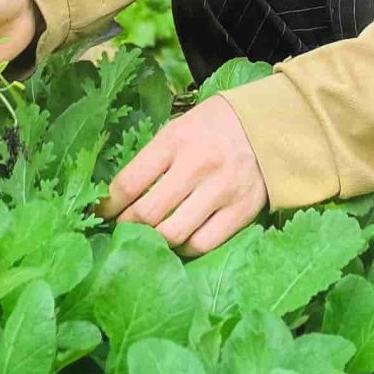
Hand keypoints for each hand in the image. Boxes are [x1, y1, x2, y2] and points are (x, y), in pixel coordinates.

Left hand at [102, 94, 267, 257]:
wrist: (272, 126)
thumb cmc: (216, 125)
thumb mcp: (179, 127)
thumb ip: (154, 158)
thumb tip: (121, 194)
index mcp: (175, 139)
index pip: (129, 182)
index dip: (108, 204)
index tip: (100, 213)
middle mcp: (197, 165)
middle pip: (148, 214)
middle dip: (127, 227)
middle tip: (122, 230)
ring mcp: (221, 191)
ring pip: (173, 234)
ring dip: (154, 241)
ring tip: (147, 239)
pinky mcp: (242, 211)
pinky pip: (203, 243)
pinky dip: (185, 248)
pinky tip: (178, 242)